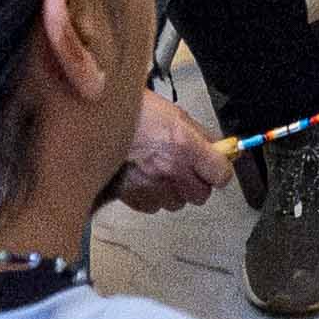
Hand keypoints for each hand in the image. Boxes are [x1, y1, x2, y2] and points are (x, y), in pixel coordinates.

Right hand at [108, 91, 228, 214]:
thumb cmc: (134, 113)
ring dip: (174, 191)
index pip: (221, 174)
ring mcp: (153, 187)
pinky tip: (145, 178)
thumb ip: (200, 134)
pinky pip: (155, 206)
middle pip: (201, 195)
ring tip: (161, 171)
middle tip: (187, 169)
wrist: (97, 123)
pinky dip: (153, 196)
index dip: (220, 171)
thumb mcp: (174, 114)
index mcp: (185, 145)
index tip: (216, 167)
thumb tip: (220, 146)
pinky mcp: (134, 198)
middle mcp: (172, 170)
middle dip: (197, 184)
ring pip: (178, 203)